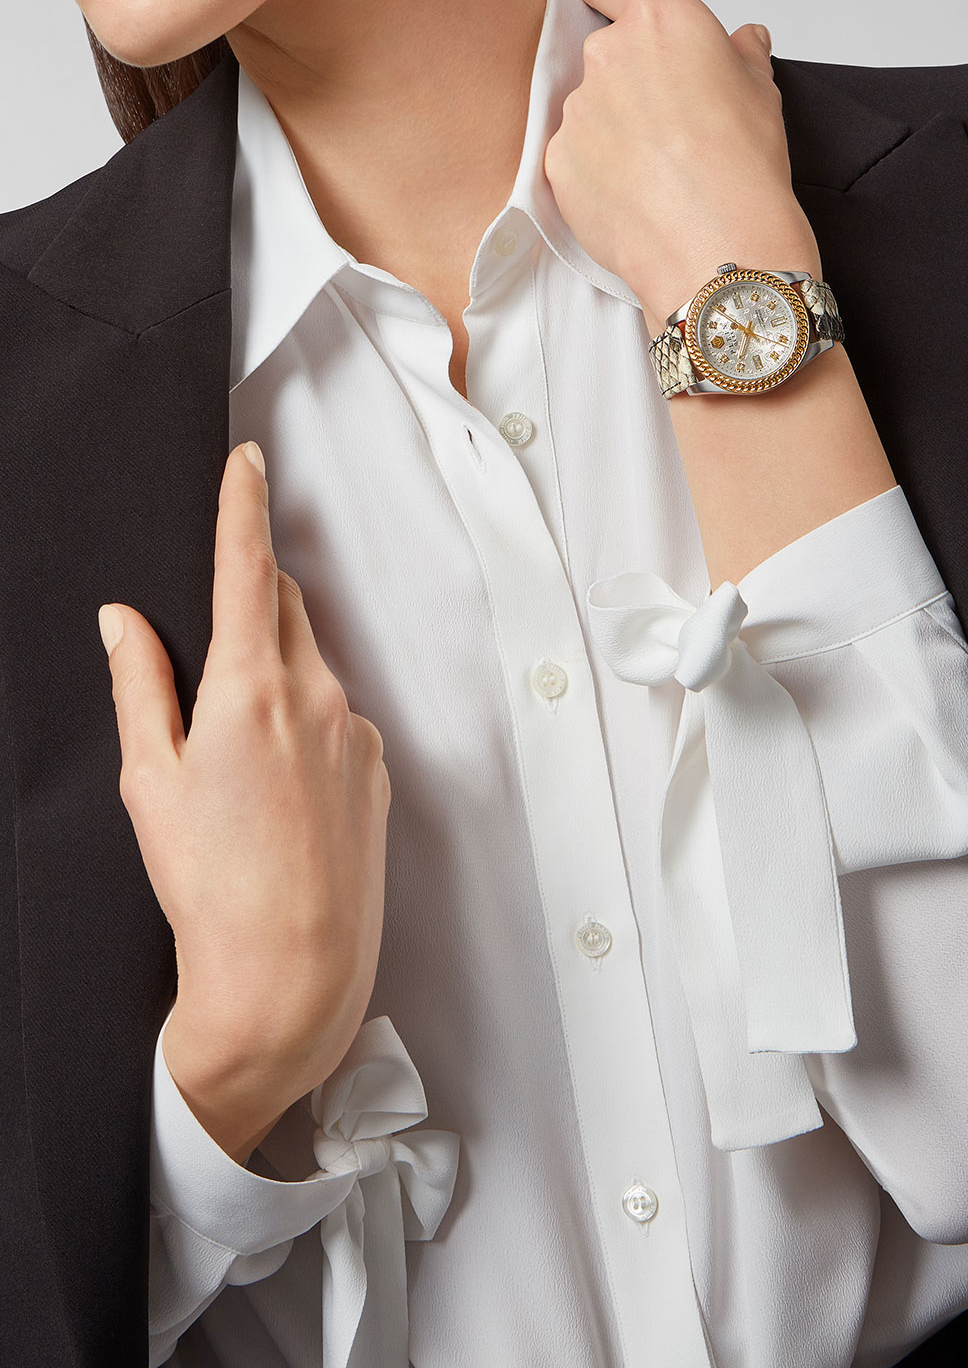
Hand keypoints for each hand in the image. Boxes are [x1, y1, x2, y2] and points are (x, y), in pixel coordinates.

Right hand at [98, 442, 390, 1161]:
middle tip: (215, 627)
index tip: (248, 460)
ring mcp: (357, 731)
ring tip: (239, 743)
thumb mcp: (150, 781)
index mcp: (249, 689)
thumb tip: (123, 620)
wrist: (291, 972)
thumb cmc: (209, 886)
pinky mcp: (379, 766)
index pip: (246, 566)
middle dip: (252, 592)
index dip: (243, 503)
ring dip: (278, 664)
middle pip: (284, 606)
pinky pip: (340, 711)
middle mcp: (317, 696)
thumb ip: (141, 685)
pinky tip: (279, 780)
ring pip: (314, 660)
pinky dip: (309, 716)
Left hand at [543, 0, 821, 335]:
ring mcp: (577, 111)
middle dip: (629, 90)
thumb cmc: (744, 171)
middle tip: (668, 135)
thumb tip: (744, 42)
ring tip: (657, 180)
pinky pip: (574, 163)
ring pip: (590, 117)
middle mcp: (608, 55)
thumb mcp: (761, 94)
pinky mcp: (558, 164)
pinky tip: (635, 202)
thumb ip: (741, 56)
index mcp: (660, 20)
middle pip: (604, 60)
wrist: (719, 250)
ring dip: (613, 138)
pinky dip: (598, 179)